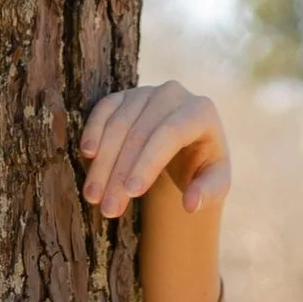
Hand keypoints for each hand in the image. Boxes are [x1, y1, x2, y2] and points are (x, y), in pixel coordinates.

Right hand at [78, 80, 230, 221]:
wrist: (186, 146)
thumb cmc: (202, 165)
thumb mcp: (215, 182)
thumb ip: (209, 192)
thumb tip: (191, 204)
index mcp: (200, 111)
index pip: (169, 134)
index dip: (148, 162)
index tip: (132, 192)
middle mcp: (173, 94)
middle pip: (139, 133)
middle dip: (120, 173)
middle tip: (108, 209)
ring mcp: (146, 92)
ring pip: (118, 125)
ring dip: (103, 164)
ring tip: (94, 197)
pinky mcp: (125, 95)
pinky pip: (104, 109)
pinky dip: (93, 131)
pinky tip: (87, 156)